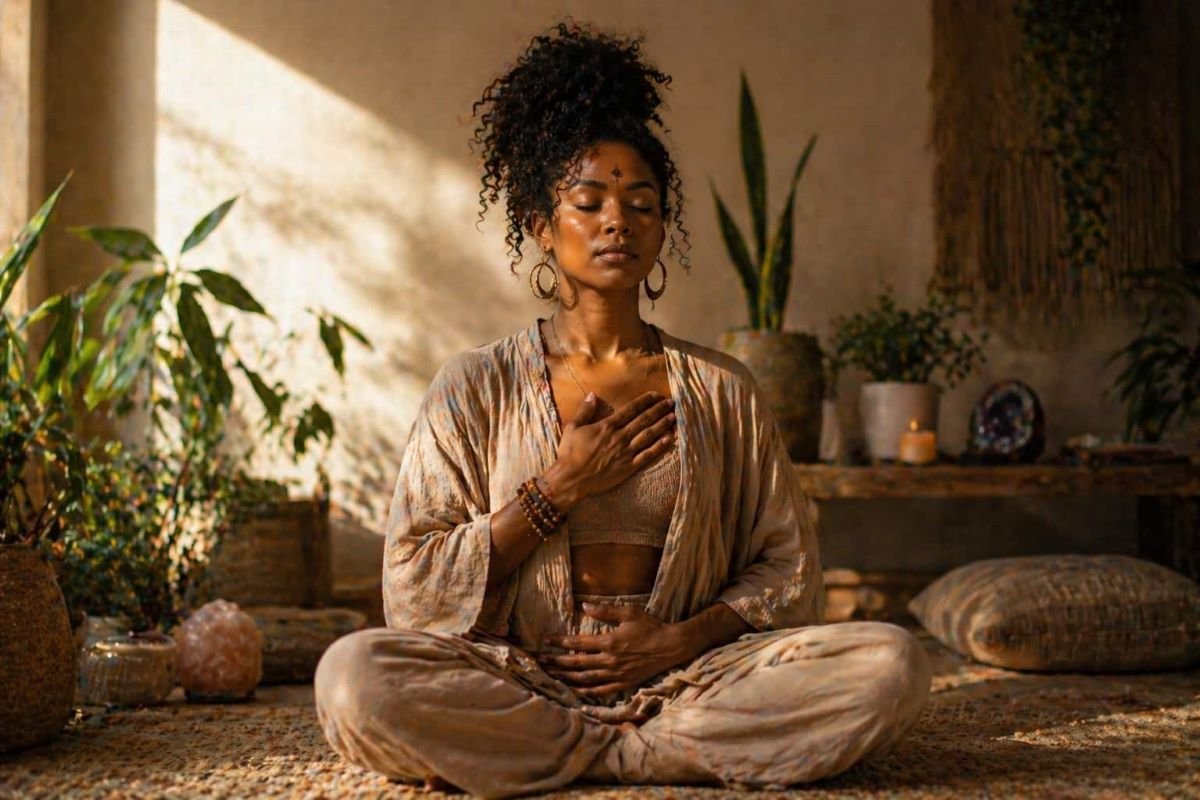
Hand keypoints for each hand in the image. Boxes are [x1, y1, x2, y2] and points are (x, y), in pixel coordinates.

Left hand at [535, 603, 694, 700]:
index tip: (545, 640)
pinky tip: (574, 691)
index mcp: (609, 642)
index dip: (559, 642)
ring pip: (585, 679)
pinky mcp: (624, 683)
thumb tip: (584, 606)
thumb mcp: (629, 613)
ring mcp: (616, 674)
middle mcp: (609, 660)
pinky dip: (586, 692)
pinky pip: (601, 691)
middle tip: (539, 661)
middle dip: (556, 662)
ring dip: (565, 677)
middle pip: (576, 664)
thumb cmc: (650, 626)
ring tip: (550, 675)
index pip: (577, 643)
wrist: (671, 646)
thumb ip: (605, 611)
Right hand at [543, 391, 675, 506]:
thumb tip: (592, 394)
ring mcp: (626, 452)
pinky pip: (648, 455)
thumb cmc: (570, 453)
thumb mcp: (572, 428)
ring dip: (662, 425)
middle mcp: (620, 437)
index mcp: (607, 426)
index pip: (631, 410)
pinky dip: (660, 446)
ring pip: (649, 435)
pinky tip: (669, 439)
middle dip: (659, 410)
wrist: (572, 478)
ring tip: (673, 417)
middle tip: (671, 403)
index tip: (656, 395)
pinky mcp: (629, 467)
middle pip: (644, 420)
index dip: (645, 401)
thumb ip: (584, 410)